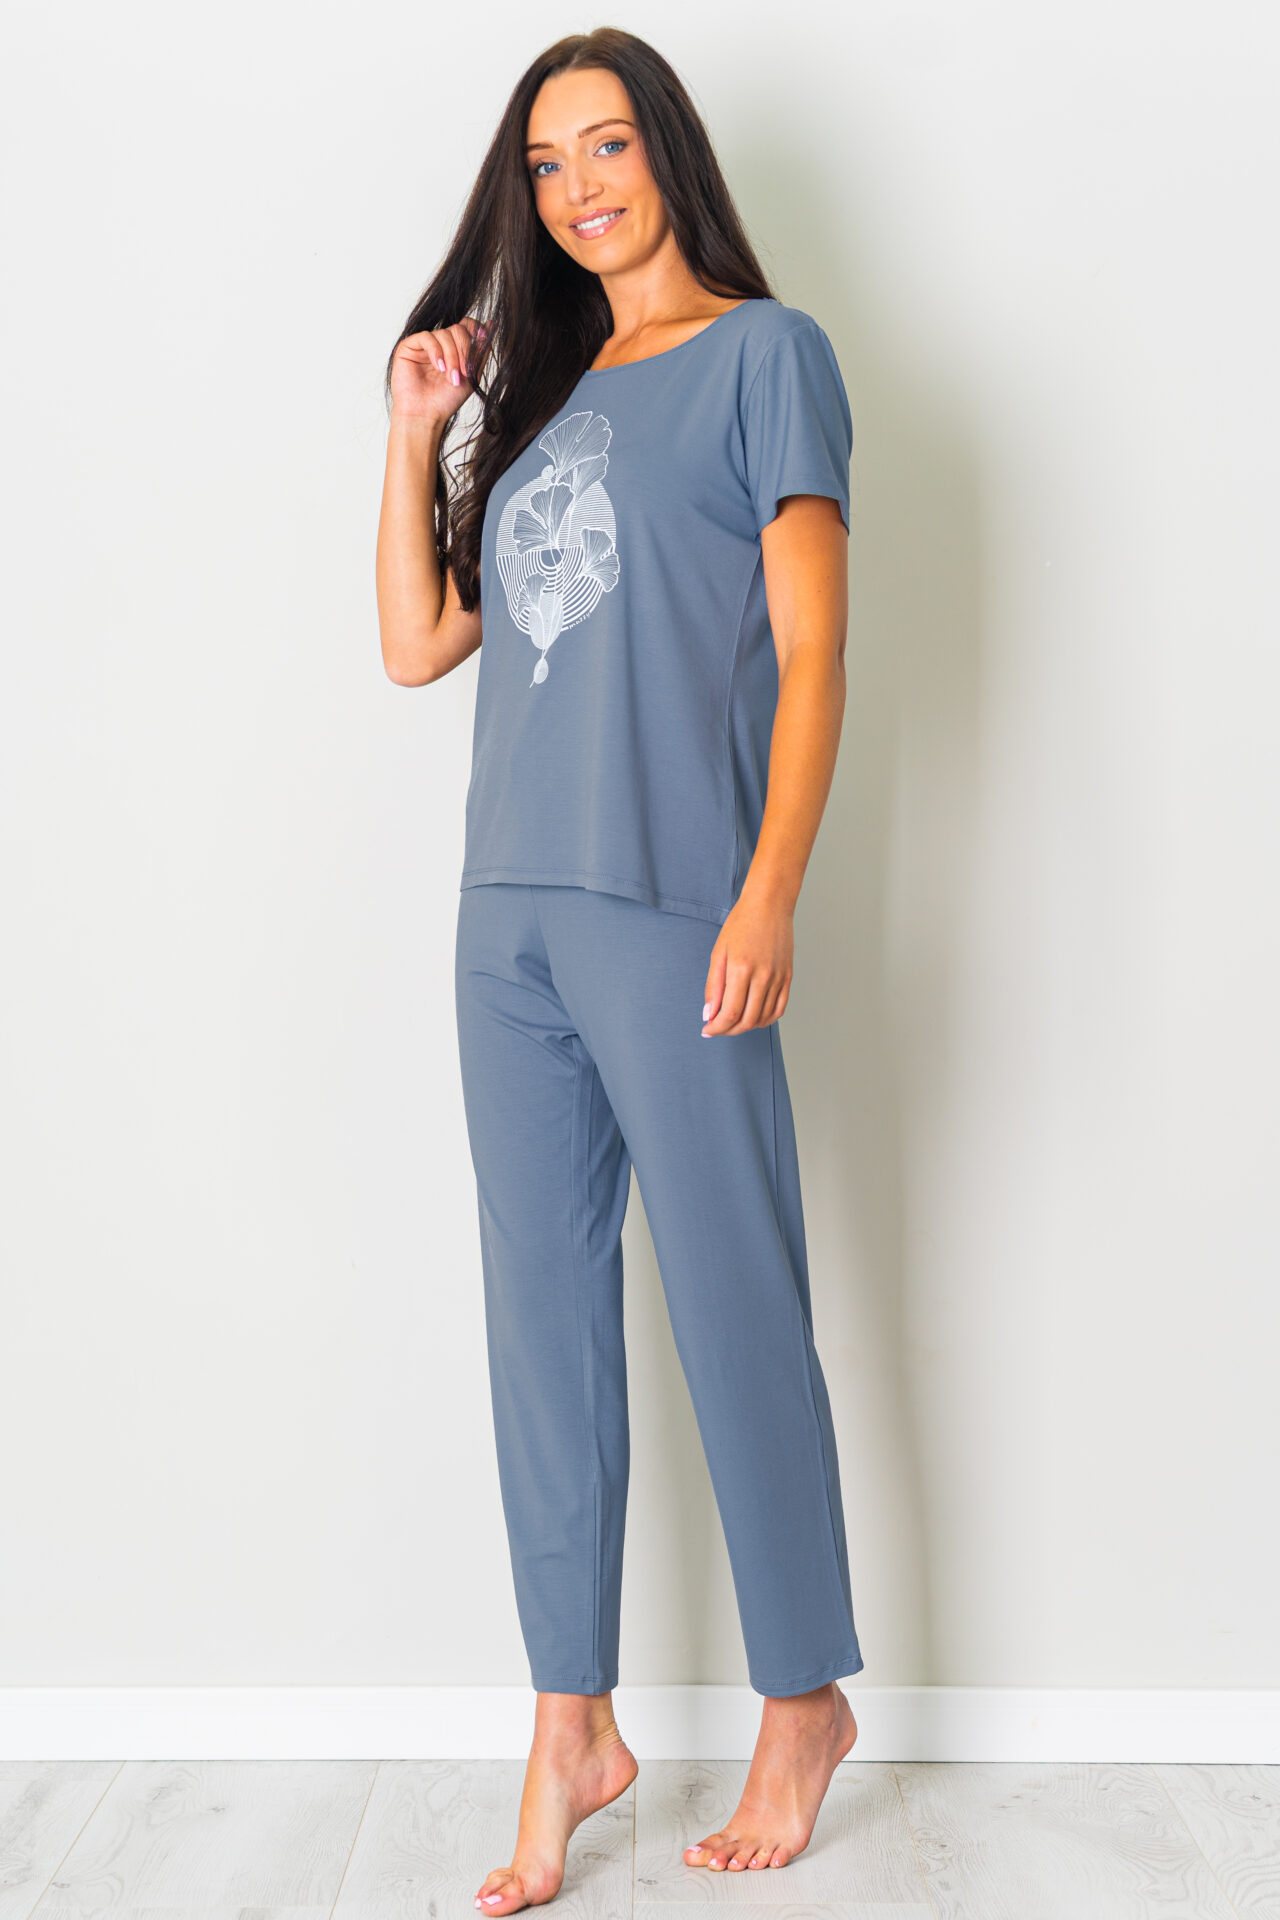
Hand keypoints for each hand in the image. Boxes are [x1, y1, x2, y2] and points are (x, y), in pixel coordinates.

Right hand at [389, 316, 486, 425]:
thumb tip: (492, 325)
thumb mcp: (472, 375)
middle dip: (465, 350)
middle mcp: (439, 344)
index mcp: (454, 349)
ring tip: (451, 377)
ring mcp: (424, 345)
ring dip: (452, 356)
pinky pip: (427, 337)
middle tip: (465, 372)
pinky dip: (436, 351)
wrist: (426, 416)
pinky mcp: (409, 346)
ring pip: (444, 334)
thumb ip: (480, 351)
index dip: (475, 329)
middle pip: (458, 329)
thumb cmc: (446, 400)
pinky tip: (439, 368)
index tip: (483, 338)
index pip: (466, 326)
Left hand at [701, 887, 793, 1035]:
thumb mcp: (718, 953)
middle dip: (729, 1030)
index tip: (707, 1030)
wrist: (769, 905)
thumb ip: (713, 986)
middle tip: (717, 1028)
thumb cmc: (741, 924)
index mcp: (741, 968)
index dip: (717, 1027)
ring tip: (732, 1022)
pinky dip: (765, 1019)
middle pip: (747, 1020)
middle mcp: (763, 976)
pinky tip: (753, 1017)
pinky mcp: (788, 977)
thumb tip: (709, 1014)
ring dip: (746, 1027)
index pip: (730, 1012)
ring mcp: (778, 977)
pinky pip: (779, 1009)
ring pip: (763, 1018)